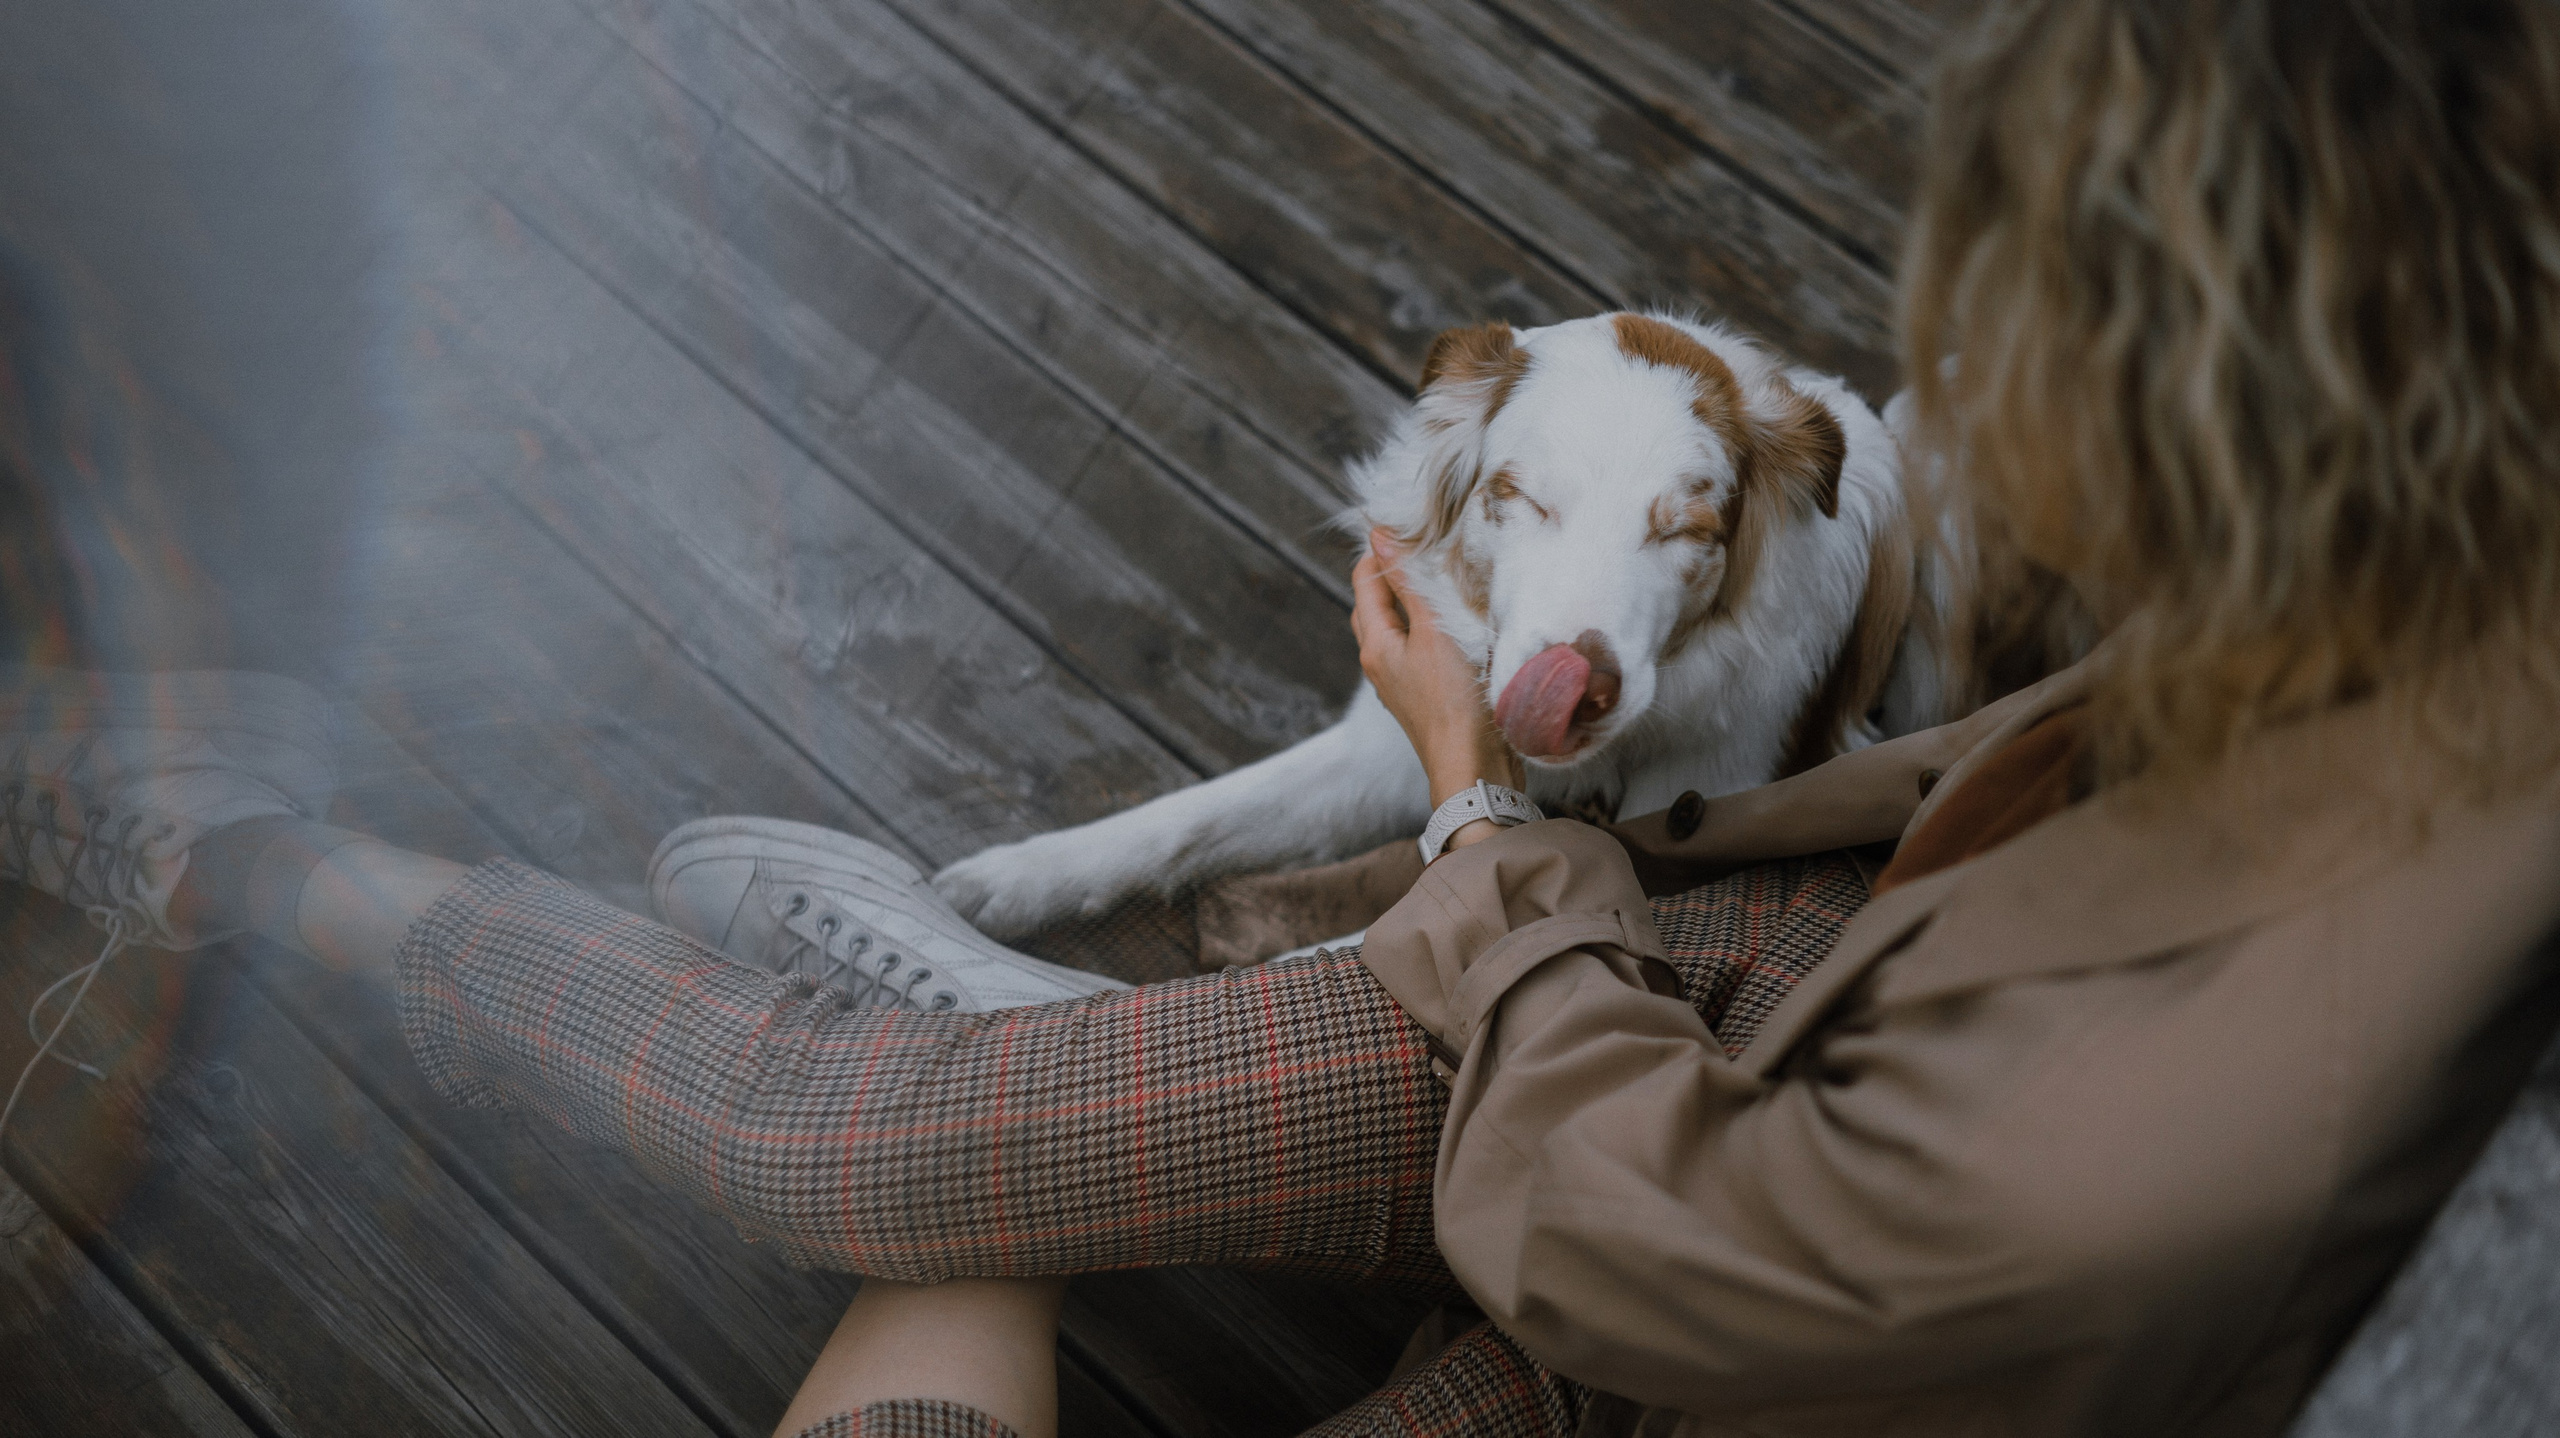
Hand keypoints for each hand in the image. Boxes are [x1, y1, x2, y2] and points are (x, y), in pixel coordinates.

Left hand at [1352, 530, 1523, 847]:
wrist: (1473, 769)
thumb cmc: (1453, 701)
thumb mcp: (1434, 631)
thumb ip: (1409, 583)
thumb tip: (1381, 537)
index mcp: (1375, 644)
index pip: (1364, 582)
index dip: (1379, 550)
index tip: (1406, 525)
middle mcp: (1380, 664)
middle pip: (1376, 606)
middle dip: (1393, 574)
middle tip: (1424, 548)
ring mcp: (1401, 684)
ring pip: (1399, 629)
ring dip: (1414, 603)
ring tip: (1442, 579)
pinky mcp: (1425, 698)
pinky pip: (1418, 651)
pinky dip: (1430, 629)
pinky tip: (1456, 625)